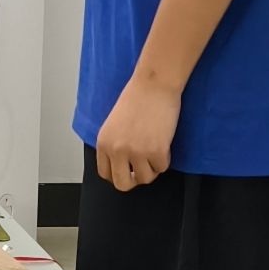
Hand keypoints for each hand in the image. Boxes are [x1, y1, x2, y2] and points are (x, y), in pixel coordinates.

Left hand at [95, 76, 181, 191]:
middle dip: (134, 180)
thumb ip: (114, 145)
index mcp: (103, 143)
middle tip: (142, 170)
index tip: (127, 171)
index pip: (105, 173)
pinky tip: (163, 143)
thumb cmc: (136, 99)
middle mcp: (116, 150)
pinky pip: (162, 168)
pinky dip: (165, 159)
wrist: (153, 85)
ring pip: (146, 179)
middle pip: (122, 184)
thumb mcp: (113, 125)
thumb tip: (122, 165)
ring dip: (152, 169)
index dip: (118, 174)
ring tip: (154, 151)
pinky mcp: (156, 151)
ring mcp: (136, 152)